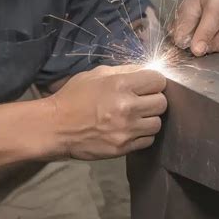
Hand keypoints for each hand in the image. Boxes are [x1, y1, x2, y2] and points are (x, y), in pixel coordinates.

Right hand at [46, 65, 166, 159]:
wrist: (56, 126)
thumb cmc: (74, 96)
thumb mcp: (96, 74)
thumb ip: (123, 71)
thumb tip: (145, 70)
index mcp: (120, 84)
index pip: (158, 80)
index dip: (154, 81)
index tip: (147, 84)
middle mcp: (127, 107)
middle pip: (162, 102)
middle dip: (154, 99)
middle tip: (142, 100)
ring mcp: (126, 130)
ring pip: (157, 123)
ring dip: (149, 118)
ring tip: (136, 116)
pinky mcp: (123, 147)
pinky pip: (148, 140)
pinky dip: (143, 134)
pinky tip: (131, 129)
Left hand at [171, 0, 218, 56]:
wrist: (205, 4)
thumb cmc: (196, 6)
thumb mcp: (184, 12)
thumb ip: (183, 26)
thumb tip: (183, 41)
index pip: (216, 11)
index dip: (206, 32)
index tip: (197, 48)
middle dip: (215, 41)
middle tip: (201, 50)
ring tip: (209, 47)